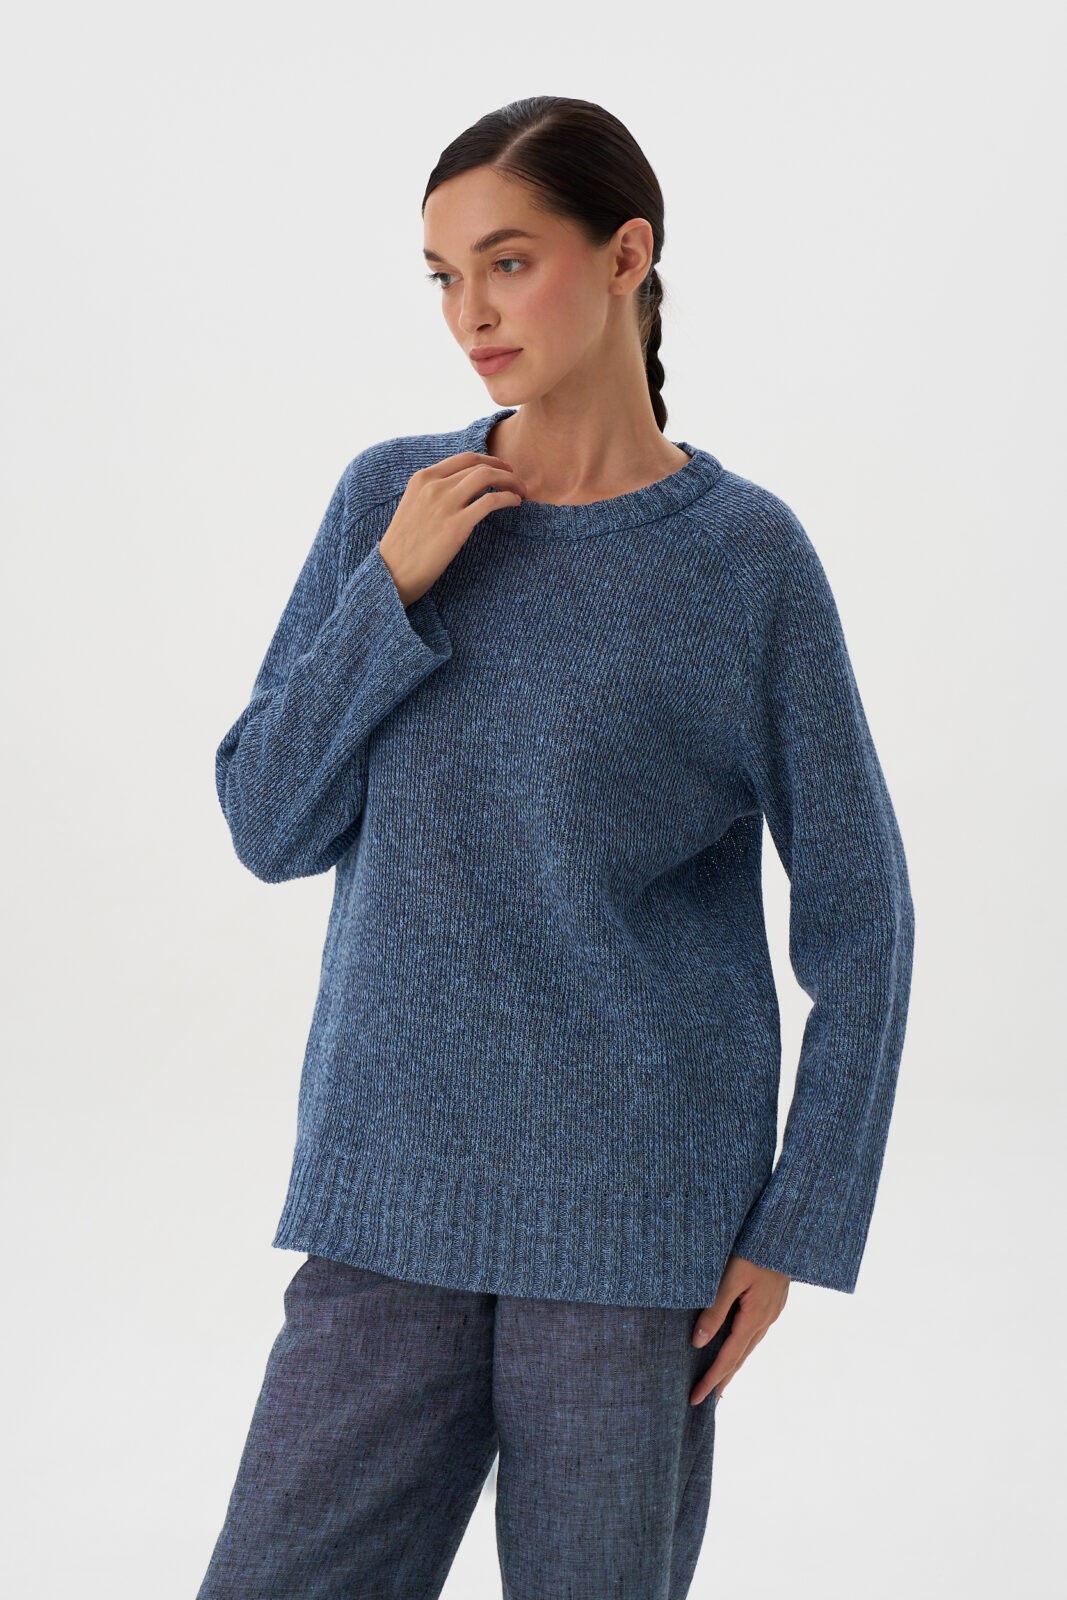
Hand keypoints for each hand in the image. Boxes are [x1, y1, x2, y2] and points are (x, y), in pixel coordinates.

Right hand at [378, 451, 527, 607]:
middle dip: (504, 470)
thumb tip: (462, 487)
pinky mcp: (457, 525)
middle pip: (479, 465)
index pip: (465, 458)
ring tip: (520, 491)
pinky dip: (508, 498)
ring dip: (510, 481)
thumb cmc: (405, 545)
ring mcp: (445, 504)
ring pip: (487, 477)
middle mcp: (434, 486)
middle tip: (517, 481)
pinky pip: (491, 501)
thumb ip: (434, 492)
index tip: (502, 468)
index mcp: (422, 478)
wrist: (393, 571)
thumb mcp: (414, 506)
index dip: (489, 460)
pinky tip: (515, 503)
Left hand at [689, 1254, 789, 1405]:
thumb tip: (698, 1342)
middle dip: (722, 1379)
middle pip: (740, 1358)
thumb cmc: (754, 1250)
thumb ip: (715, 1309)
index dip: (711, 1379)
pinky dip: (742, 1346)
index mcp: (754, 1318)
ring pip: (749, 1346)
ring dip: (733, 1365)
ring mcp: (771, 1311)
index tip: (695, 1398)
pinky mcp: (772, 1302)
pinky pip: (754, 1332)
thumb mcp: (730, 1278)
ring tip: (719, 1381)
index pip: (728, 1357)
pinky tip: (736, 1346)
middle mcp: (765, 1320)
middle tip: (705, 1401)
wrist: (785, 1233)